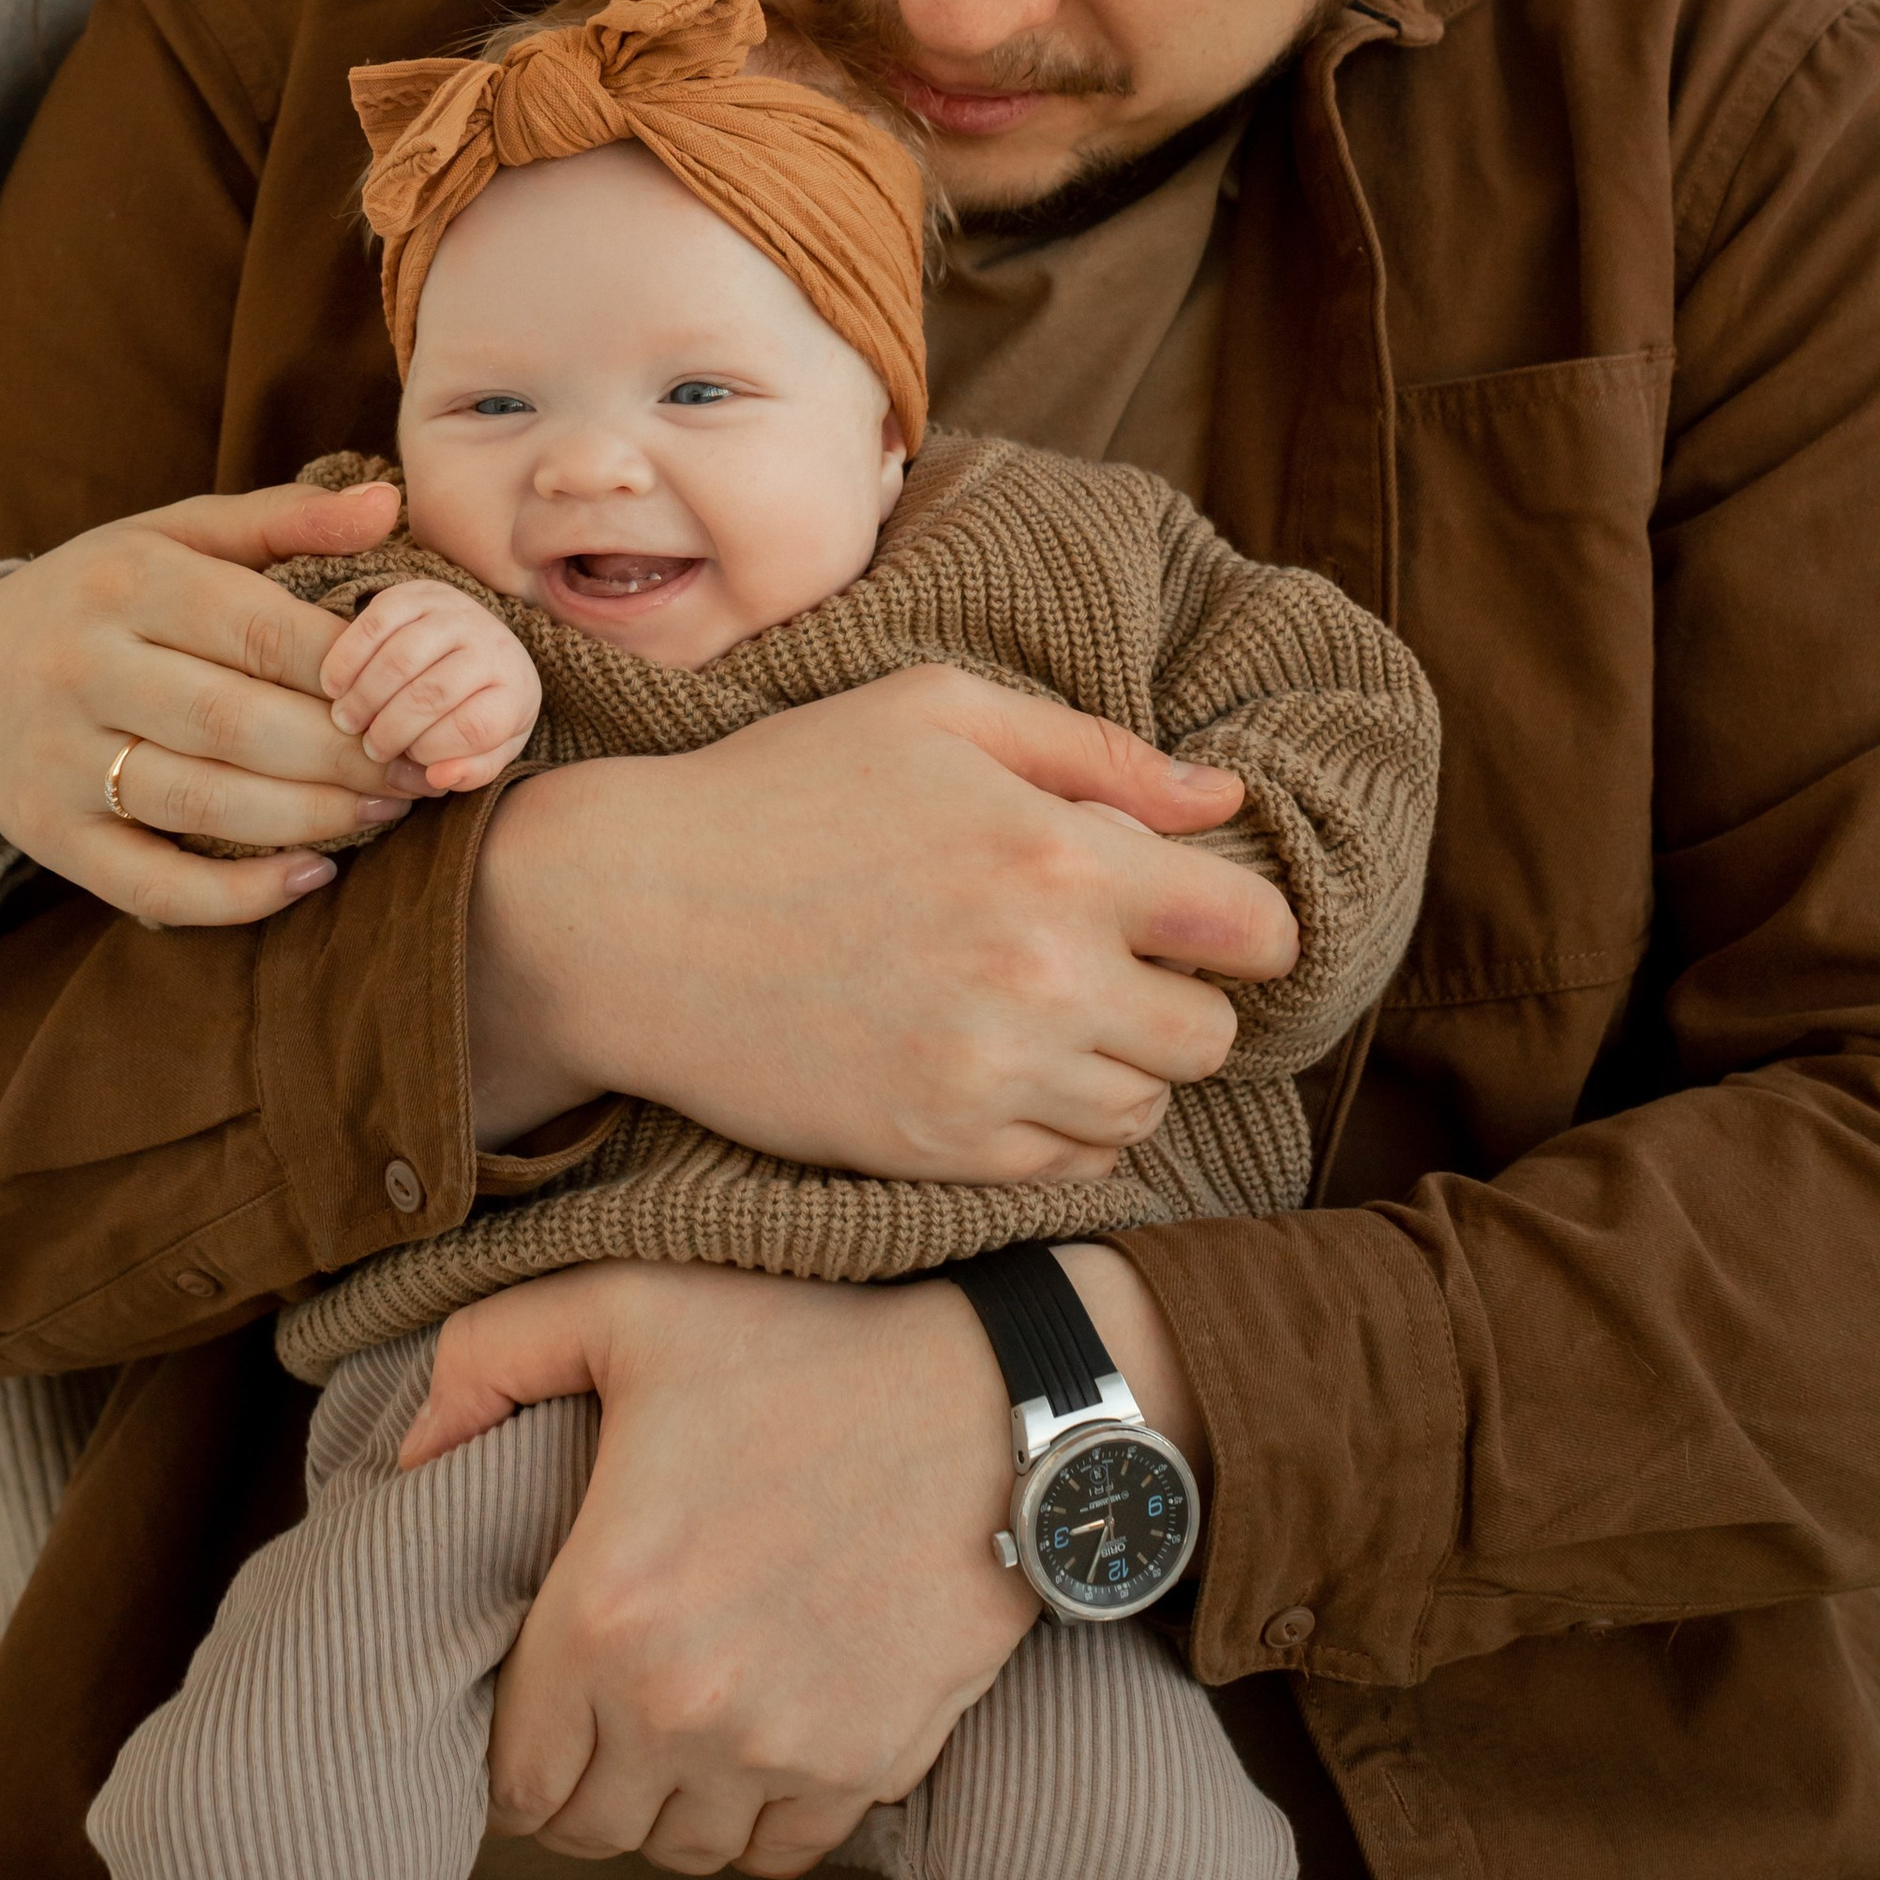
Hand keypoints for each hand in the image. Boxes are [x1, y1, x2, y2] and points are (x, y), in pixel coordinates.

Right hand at [0, 476, 420, 924]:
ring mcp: (61, 762)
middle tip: (424, 766)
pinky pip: (152, 884)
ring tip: (386, 811)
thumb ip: (282, 518)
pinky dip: (238, 896)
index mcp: (127, 582)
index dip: (352, 668)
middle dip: (347, 753)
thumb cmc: (100, 597)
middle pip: (237, 723)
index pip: (260, 629)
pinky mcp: (51, 840)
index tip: (421, 689)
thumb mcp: (174, 536)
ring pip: (202, 804)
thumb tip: (387, 505)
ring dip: (311, 818)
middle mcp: (86, 669)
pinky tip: (313, 875)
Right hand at [319, 578, 543, 791]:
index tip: (410, 762)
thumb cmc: (482, 709)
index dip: (434, 751)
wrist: (482, 645)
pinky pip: (376, 620)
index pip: (475, 727)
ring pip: (401, 657)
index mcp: (515, 688)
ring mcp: (455, 612)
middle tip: (368, 748)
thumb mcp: (492, 748)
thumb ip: (472, 770)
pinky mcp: (418, 592)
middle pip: (433, 693)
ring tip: (346, 721)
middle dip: (392, 728)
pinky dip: (348, 656)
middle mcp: (491, 644)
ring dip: (365, 695)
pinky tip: (333, 685)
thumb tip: (437, 778)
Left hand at [401, 1262, 1033, 1877]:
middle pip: (592, 1825)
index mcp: (608, 1610)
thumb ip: (487, 1355)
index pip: (515, 1774)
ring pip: (684, 1846)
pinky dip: (760, 1814)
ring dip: (669, 1800)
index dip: (513, 1745)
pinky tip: (759, 1732)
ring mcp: (784, 1748)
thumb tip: (407, 1453)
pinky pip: (781, 1852)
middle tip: (603, 1706)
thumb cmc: (807, 1338)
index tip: (540, 1694)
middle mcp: (686, 1706)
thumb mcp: (628, 1302)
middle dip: (583, 1776)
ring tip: (678, 1718)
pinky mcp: (868, 1765)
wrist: (993, 1394)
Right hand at [466, 665, 1294, 1161]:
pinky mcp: (939, 1148)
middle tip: (1113, 960)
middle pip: (1211, 1034)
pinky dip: (1064, 1124)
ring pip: (1146, 1108)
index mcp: (1059, 853)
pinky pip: (1072, 1166)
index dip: (1242, 921)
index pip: (1249, 927)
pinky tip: (1005, 1062)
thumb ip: (1094, 752)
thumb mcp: (936, 713)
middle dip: (1182, 995)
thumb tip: (1222, 801)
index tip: (1205, 915)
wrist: (630, 915)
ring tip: (1046, 1009)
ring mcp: (993, 1074)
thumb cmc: (784, 789)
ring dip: (1122, 1063)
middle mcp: (1045, 975)